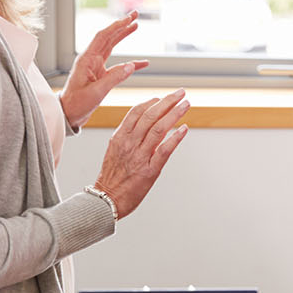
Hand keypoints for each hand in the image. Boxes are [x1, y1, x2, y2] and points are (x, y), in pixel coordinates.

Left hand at [58, 12, 149, 129]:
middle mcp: (91, 60)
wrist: (68, 114)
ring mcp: (96, 67)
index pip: (103, 37)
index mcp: (86, 60)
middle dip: (121, 26)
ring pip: (112, 47)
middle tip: (135, 16)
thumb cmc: (77, 103)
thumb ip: (114, 78)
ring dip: (123, 36)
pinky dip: (131, 63)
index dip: (116, 26)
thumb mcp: (96, 92)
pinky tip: (143, 63)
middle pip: (108, 37)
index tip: (129, 19)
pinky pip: (118, 65)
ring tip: (136, 26)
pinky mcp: (100, 75)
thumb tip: (131, 65)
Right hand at [90, 90, 188, 218]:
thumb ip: (129, 137)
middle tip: (180, 93)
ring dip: (174, 114)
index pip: (136, 112)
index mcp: (119, 137)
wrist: (106, 200)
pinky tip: (184, 129)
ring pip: (158, 129)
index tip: (162, 97)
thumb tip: (147, 124)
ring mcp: (139, 156)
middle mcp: (129, 144)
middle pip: (150, 116)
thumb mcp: (115, 151)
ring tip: (186, 104)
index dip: (151, 102)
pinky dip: (175, 138)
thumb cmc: (112, 177)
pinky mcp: (149, 170)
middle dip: (167, 102)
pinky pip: (164, 150)